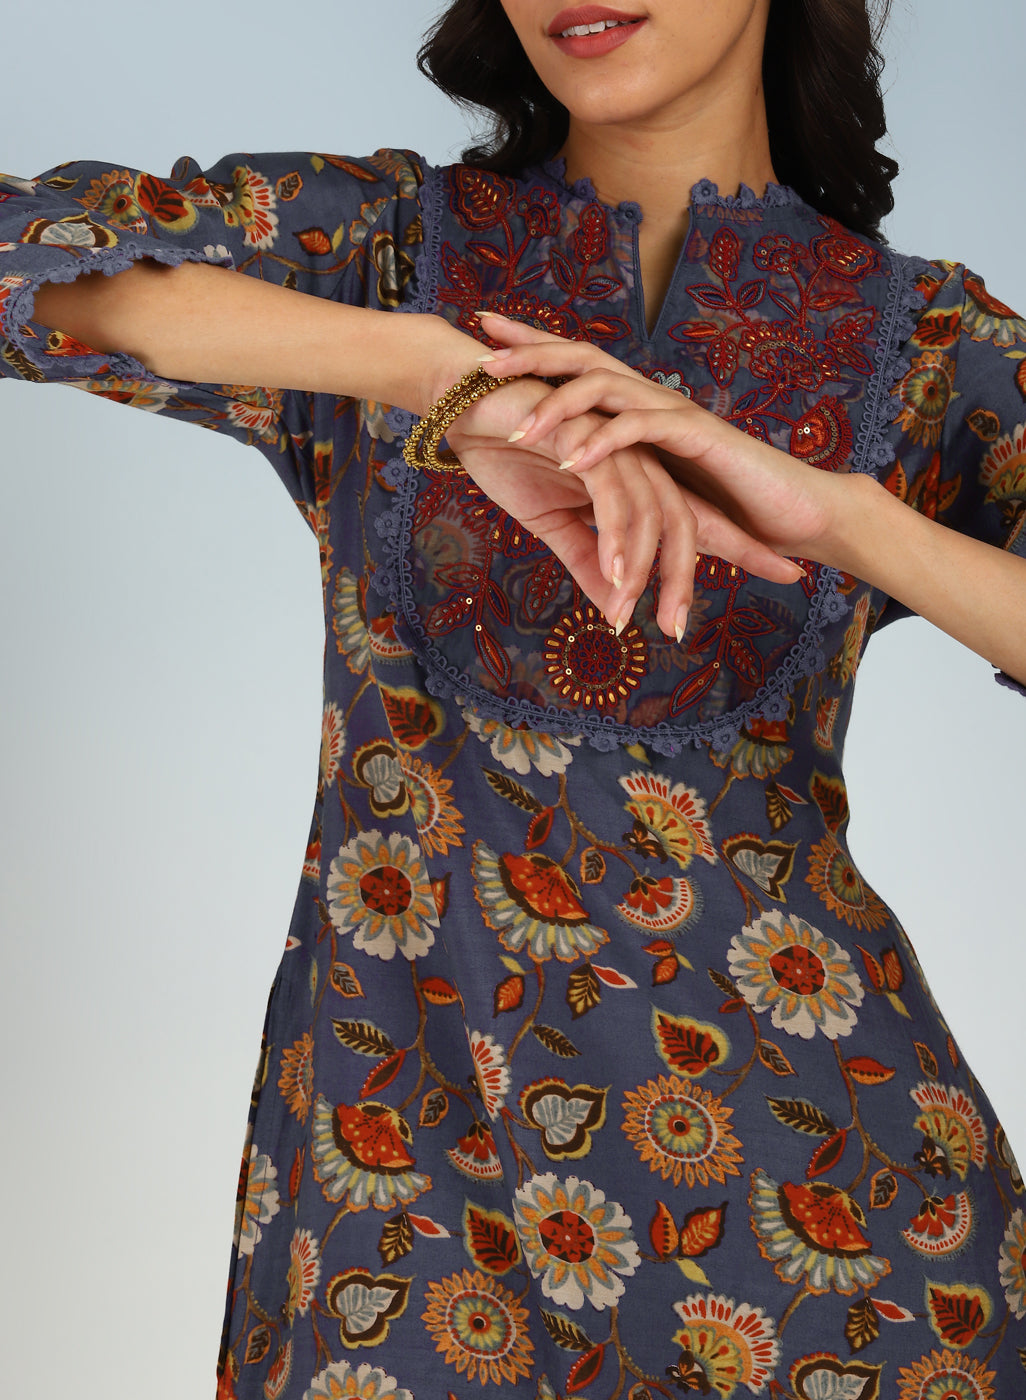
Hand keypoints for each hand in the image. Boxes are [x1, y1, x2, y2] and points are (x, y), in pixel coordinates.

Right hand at [443, 375, 701, 636]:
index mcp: (631, 475)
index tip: (687, 621)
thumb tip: (610, 607)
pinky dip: (613, 537)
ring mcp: (615, 444)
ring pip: (649, 512)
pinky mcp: (588, 436)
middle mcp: (634, 457)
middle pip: (679, 521)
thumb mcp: (551, 522)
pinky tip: (610, 574)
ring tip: (623, 610)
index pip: (676, 525)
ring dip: (639, 568)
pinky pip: (611, 494)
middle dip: (680, 577)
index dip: (689, 569)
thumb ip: (586, 559)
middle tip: (674, 629)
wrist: (463, 406)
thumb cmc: (508, 455)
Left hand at [477, 312, 853, 568]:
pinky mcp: (696, 436)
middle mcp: (652, 397)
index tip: (482, 337)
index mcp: (637, 407)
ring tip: (515, 425)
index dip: (531, 348)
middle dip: (530, 352)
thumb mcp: (653, 494)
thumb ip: (614, 484)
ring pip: (605, 387)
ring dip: (556, 403)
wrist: (790, 510)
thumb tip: (567, 486)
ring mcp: (674, 412)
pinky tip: (573, 459)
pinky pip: (641, 429)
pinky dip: (604, 442)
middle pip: (581, 357)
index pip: (576, 367)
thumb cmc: (726, 505)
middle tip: (479, 353)